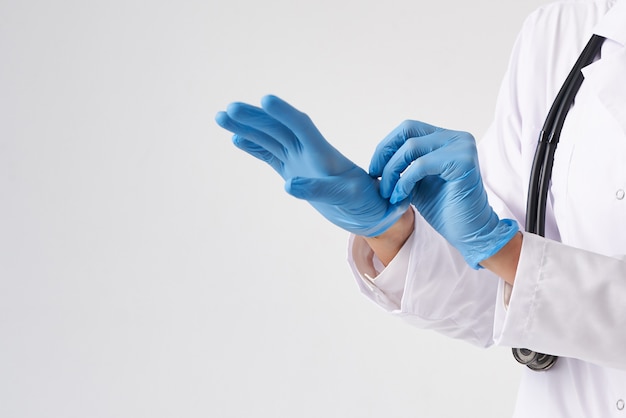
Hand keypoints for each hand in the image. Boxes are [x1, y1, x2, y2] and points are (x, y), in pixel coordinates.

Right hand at [215, 95, 408, 236]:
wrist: (369, 210)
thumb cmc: (365, 202)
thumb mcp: (347, 197)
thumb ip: (318, 190)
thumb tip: (288, 186)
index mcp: (324, 153)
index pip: (301, 126)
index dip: (284, 113)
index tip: (265, 100)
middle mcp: (308, 152)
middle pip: (278, 129)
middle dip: (254, 118)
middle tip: (229, 109)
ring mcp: (299, 160)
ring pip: (269, 139)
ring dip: (247, 128)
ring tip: (222, 117)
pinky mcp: (293, 171)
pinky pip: (269, 156)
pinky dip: (254, 147)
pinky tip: (237, 139)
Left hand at [369, 120, 518, 267]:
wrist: (468, 232)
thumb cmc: (444, 209)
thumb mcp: (416, 182)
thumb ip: (403, 166)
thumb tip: (377, 159)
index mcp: (446, 138)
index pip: (408, 128)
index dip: (386, 146)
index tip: (374, 170)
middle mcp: (456, 137)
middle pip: (408, 130)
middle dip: (385, 153)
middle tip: (376, 177)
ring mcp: (461, 147)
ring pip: (410, 148)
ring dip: (392, 171)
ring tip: (387, 193)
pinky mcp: (462, 162)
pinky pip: (420, 165)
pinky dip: (404, 181)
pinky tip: (400, 197)